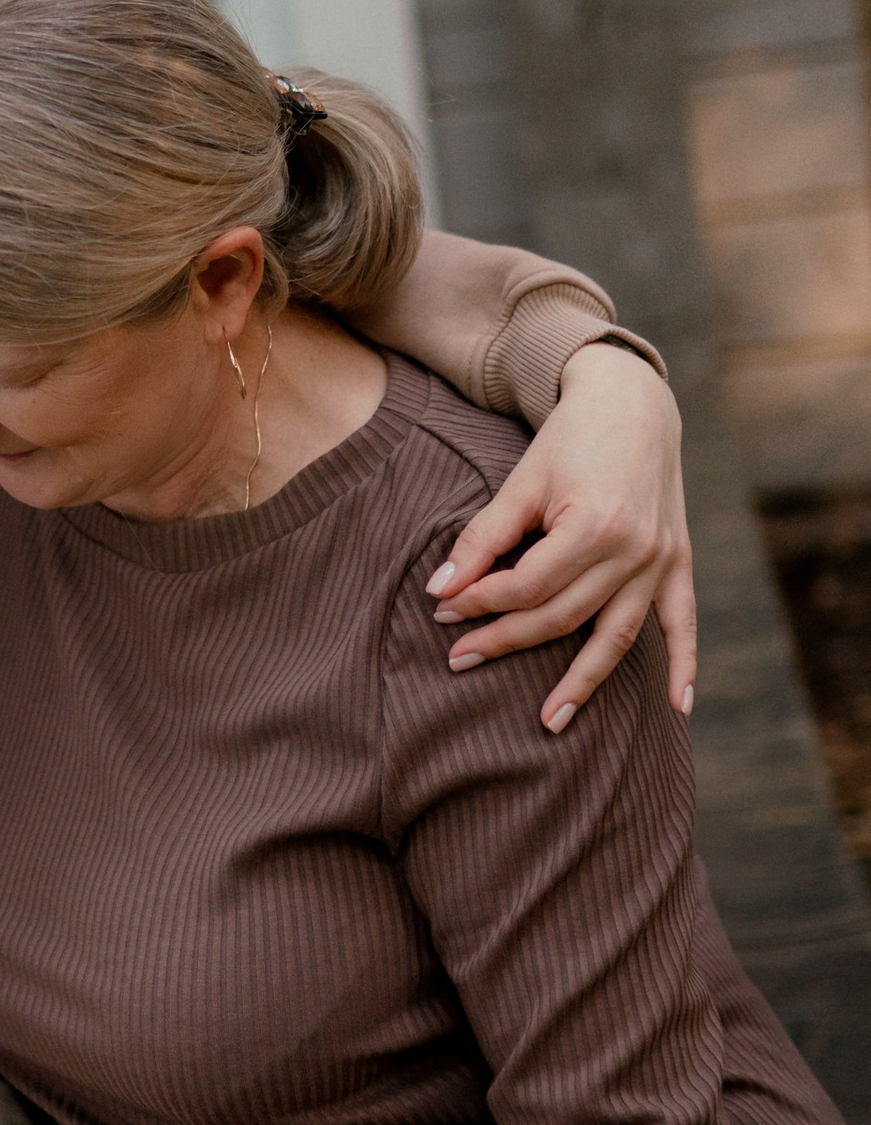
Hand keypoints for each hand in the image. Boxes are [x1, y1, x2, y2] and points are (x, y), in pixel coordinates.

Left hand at [425, 344, 693, 729]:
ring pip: (616, 637)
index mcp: (594, 526)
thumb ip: (482, 538)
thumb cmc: (570, 441)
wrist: (633, 404)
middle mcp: (634, 551)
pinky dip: (684, 667)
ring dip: (584, 682)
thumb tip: (438, 591)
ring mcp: (662, 561)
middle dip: (507, 641)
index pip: (527, 587)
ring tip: (550, 721)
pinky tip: (679, 709)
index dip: (480, 603)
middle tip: (459, 660)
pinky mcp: (678, 563)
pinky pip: (683, 625)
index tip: (444, 612)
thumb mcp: (521, 483)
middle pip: (563, 617)